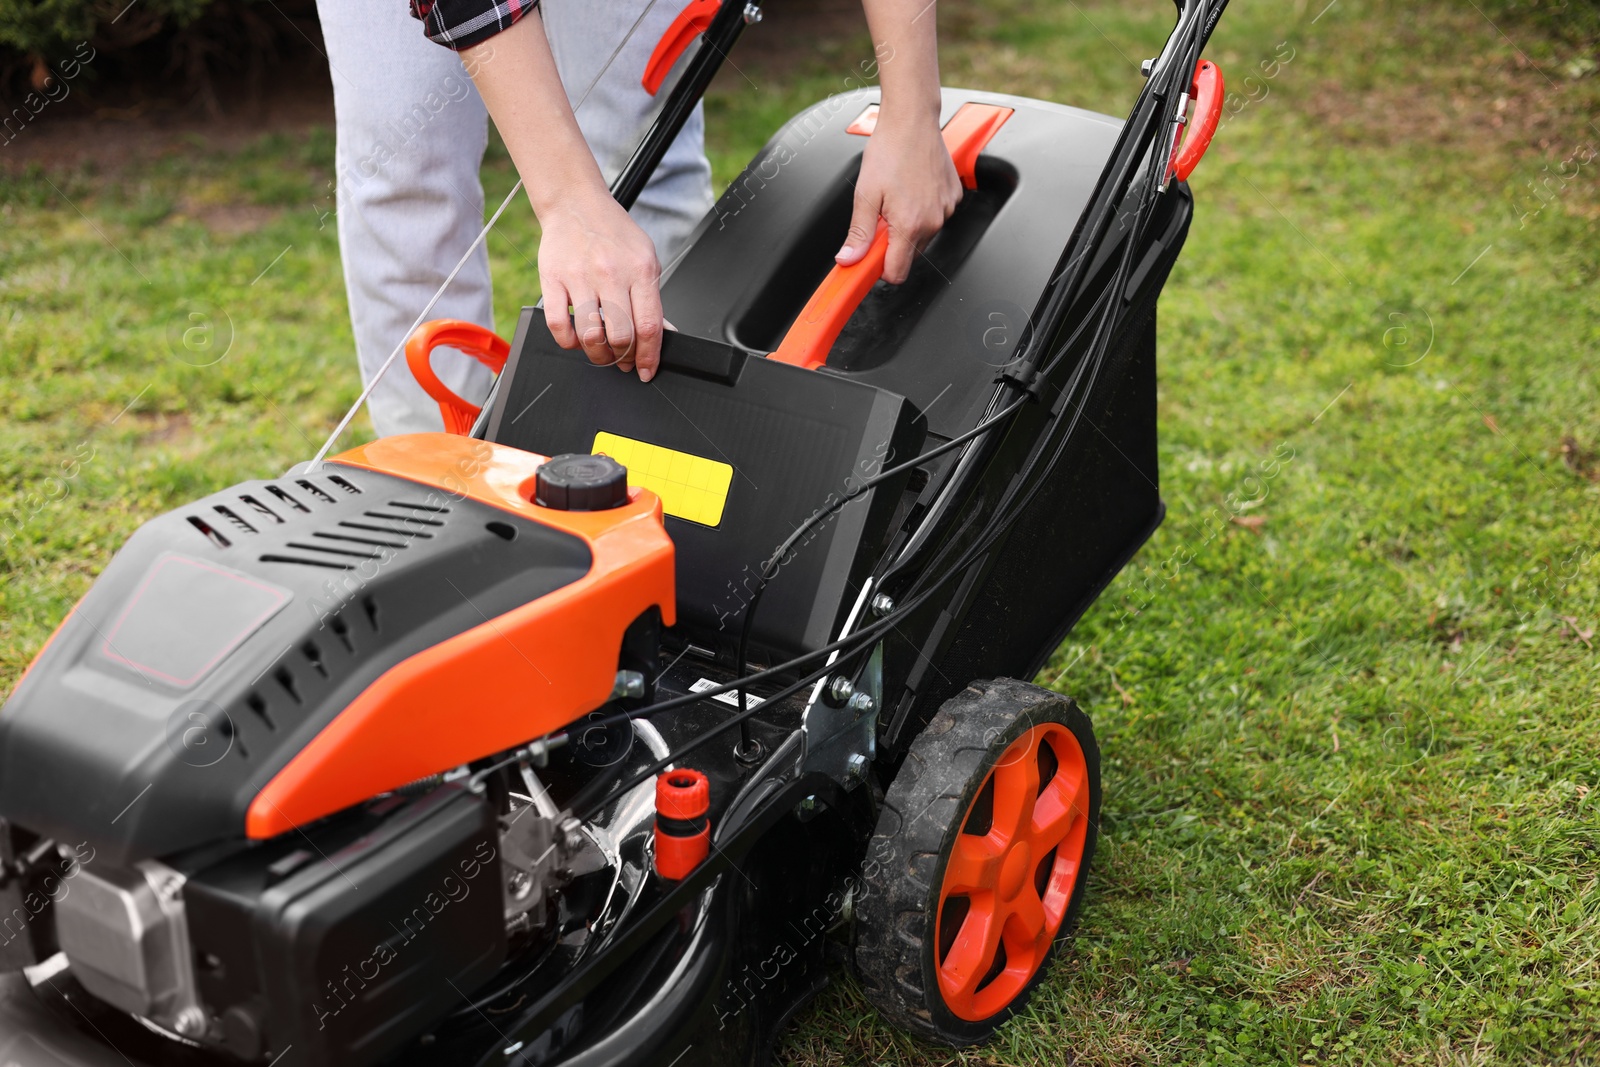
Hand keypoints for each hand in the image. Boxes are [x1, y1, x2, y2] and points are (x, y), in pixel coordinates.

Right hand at [537, 191, 664, 380]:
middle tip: (624, 360)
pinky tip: (576, 339)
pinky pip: (558, 325)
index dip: (650, 356)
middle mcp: (611, 273)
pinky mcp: (552, 279)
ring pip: (591, 336)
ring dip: (598, 355)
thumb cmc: (613, 233)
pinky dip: (568, 342)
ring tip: (602, 353)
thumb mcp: (645, 259)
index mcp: (640, 270)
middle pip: (621, 336)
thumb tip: (663, 333)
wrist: (576, 203)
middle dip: (625, 358)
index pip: (649, 326)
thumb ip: (652, 298)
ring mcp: (580, 277)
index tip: (647, 370)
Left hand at [836, 111, 961, 283]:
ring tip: (896, 198)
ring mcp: (947, 209)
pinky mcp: (954, 198)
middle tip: (880, 216)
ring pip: (923, 237)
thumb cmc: (890, 149)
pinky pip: (936, 218)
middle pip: (909, 256)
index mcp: (910, 224)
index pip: (897, 273)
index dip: (880, 269)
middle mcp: (933, 221)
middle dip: (892, 244)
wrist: (913, 119)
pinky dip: (923, 211)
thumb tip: (849, 259)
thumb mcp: (865, 194)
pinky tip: (912, 189)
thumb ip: (858, 232)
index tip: (870, 258)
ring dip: (908, 226)